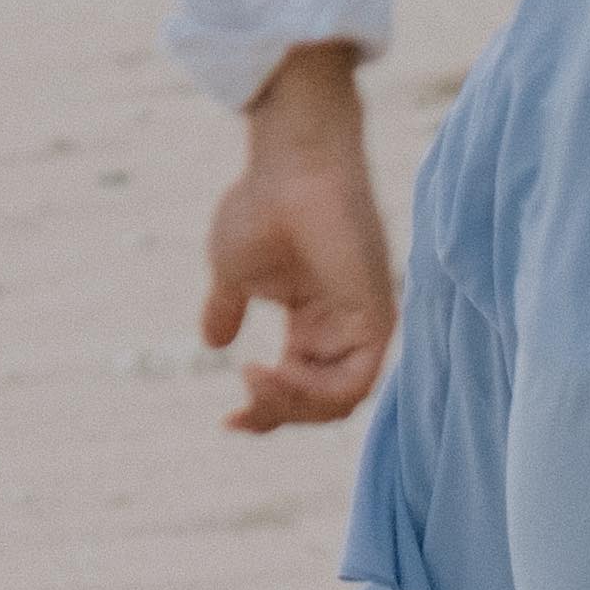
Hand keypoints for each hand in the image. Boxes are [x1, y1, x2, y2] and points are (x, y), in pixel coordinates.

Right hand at [200, 46, 397, 430]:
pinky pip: (353, 381)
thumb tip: (213, 343)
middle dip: (276, 414)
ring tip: (256, 381)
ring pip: (338, 402)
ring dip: (291, 406)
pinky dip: (312, 391)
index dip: (264, 413)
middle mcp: (341, 327)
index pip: (298, 387)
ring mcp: (361, 323)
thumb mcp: (232, 272)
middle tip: (241, 408)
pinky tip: (276, 373)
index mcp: (313, 320)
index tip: (225, 424)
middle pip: (320, 403)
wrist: (289, 165)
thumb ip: (226, 309)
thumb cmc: (262, 204)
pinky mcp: (376, 316)